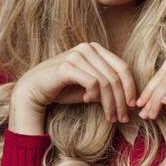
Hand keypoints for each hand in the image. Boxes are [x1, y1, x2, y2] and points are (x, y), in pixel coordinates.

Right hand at [11, 42, 137, 125]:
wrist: (33, 91)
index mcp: (96, 49)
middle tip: (123, 117)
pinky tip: (87, 101)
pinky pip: (92, 83)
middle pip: (116, 76)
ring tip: (111, 117)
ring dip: (110, 103)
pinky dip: (94, 95)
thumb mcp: (91, 88)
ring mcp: (77, 54)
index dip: (130, 88)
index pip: (122, 67)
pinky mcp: (67, 65)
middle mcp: (88, 48)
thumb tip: (131, 101)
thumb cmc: (63, 89)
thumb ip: (108, 88)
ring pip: (106, 82)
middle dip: (122, 100)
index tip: (133, 106)